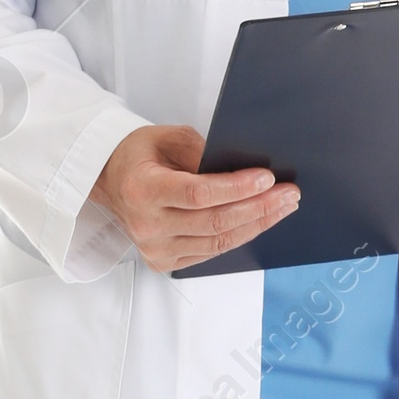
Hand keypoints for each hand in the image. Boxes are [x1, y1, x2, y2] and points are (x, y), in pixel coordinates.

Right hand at [92, 123, 299, 272]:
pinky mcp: (164, 261)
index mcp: (142, 190)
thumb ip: (201, 151)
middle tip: (288, 193)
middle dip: (258, 207)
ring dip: (256, 224)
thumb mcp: (167, 137)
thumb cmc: (139, 155)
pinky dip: (239, 236)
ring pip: (218, 242)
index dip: (236, 188)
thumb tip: (241, 169)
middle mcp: (146, 225)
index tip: (267, 178)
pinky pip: (211, 252)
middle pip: (214, 222)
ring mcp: (155, 248)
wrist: (110, 181)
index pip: (197, 194)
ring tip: (283, 207)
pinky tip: (259, 221)